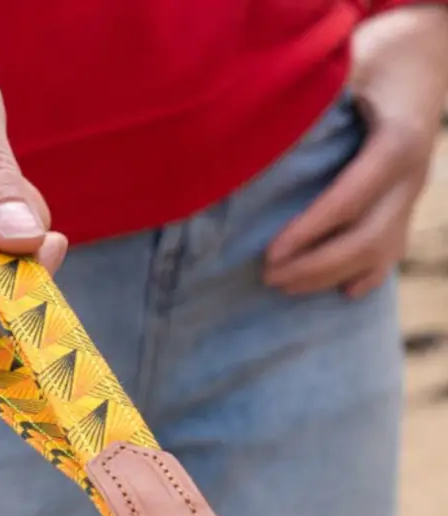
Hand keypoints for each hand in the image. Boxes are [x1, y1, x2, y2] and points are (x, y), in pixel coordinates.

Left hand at [265, 5, 447, 297]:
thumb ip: (316, 94)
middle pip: (366, 239)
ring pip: (379, 253)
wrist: (426, 54)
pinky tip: (342, 291)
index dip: (310, 232)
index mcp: (397, 144)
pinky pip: (393, 252)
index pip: (349, 200)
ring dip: (330, 275)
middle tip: (268, 276)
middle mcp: (411, 178)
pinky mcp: (408, 204)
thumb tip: (259, 126)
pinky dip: (367, 276)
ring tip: (285, 285)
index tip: (271, 254)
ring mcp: (412, 195)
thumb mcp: (350, 61)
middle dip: (315, 265)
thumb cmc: (380, 55)